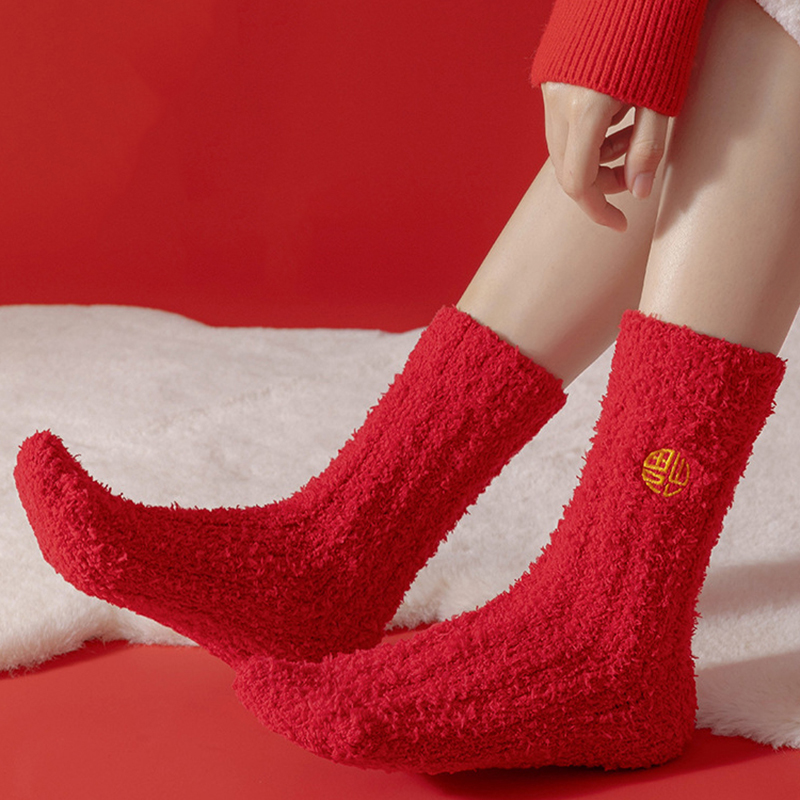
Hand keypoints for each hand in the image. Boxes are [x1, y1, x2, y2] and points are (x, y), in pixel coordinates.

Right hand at [541, 82, 668, 231]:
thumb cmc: (657, 37)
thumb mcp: (661, 98)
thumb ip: (647, 148)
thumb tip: (638, 192)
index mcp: (587, 108)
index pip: (579, 182)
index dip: (599, 210)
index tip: (621, 223)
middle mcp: (560, 103)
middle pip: (568, 170)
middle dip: (601, 183)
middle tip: (634, 175)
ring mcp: (551, 91)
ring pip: (563, 150)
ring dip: (595, 161)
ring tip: (631, 137)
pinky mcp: (552, 81)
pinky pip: (561, 127)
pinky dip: (585, 138)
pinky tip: (614, 119)